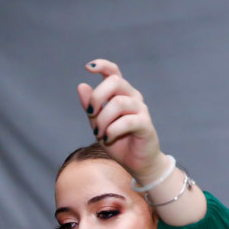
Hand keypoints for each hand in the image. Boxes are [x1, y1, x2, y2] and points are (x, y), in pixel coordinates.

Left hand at [79, 59, 164, 182]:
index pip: (113, 72)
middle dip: (97, 97)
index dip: (102, 65)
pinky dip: (112, 130)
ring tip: (99, 134)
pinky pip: (127, 121)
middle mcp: (132, 97)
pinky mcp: (146, 124)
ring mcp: (141, 109)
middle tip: (90, 115)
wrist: (135, 162)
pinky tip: (107, 138)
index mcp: (120, 94)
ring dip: (102, 120)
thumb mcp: (97, 124)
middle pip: (115, 82)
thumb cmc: (116, 141)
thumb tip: (81, 86)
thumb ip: (90, 107)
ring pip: (118, 103)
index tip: (88, 67)